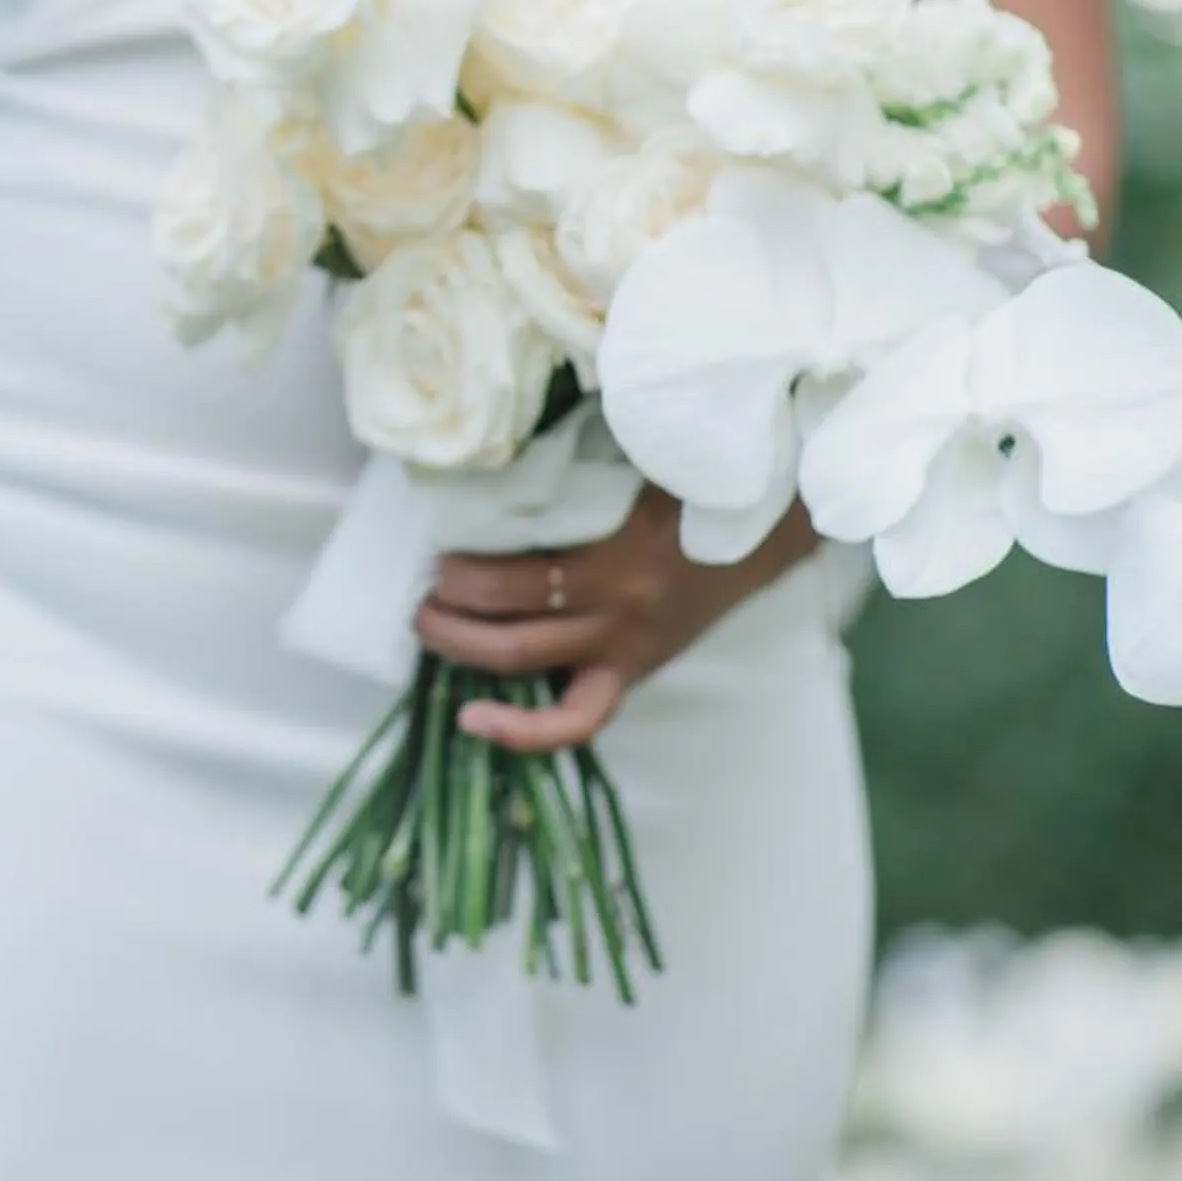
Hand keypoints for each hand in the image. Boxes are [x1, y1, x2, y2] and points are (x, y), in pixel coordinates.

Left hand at [413, 493, 819, 754]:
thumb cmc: (689, 485)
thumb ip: (573, 463)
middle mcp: (617, 612)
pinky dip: (525, 731)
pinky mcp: (632, 672)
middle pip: (509, 630)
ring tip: (427, 626)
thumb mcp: (637, 462)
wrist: (764, 529)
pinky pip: (576, 720)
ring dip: (463, 648)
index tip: (432, 553)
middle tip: (417, 589)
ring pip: (526, 666)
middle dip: (448, 612)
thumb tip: (495, 449)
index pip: (518, 580)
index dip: (462, 574)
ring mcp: (624, 649)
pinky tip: (475, 721)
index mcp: (617, 559)